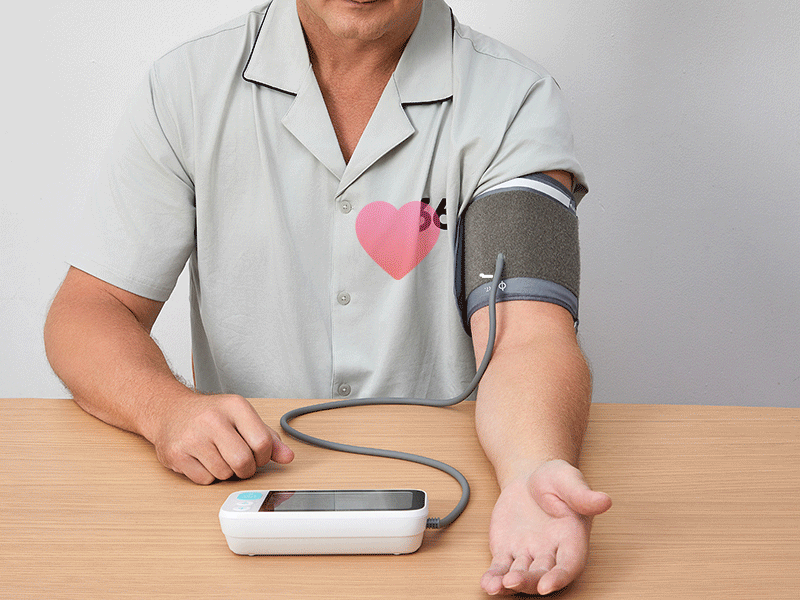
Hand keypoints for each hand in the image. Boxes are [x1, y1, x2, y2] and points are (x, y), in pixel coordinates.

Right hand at [148, 393, 293, 483]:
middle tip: (239, 460)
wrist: (169, 411)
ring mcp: (192, 437)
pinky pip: (205, 480)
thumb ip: (268, 437)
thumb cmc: (210, 415)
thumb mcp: (242, 417)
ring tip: (218, 456)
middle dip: (246, 468)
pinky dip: (208, 476)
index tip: (257, 453)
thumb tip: (288, 457)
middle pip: (243, 462)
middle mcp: (212, 419)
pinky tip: (203, 460)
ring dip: (226, 472)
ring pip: (224, 474)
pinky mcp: (176, 454)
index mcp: (235, 406)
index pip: (262, 443)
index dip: (264, 456)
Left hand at [481, 459, 611, 595]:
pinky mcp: (507, 550)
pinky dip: (493, 577)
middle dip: (528, 581)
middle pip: (541, 574)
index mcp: (571, 539)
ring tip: (495, 586)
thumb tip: (604, 500)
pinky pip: (500, 567)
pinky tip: (487, 584)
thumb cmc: (555, 480)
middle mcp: (550, 552)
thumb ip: (583, 494)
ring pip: (519, 574)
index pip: (568, 565)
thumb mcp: (568, 480)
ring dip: (508, 583)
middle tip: (513, 581)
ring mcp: (527, 554)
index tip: (546, 585)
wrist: (529, 477)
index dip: (559, 577)